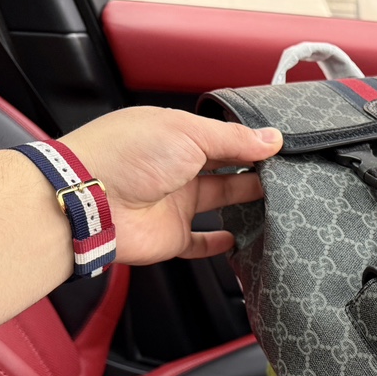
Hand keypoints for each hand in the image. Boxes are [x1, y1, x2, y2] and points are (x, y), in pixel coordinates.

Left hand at [60, 107, 282, 264]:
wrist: (89, 203)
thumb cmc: (127, 156)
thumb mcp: (188, 133)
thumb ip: (233, 139)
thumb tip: (272, 139)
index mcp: (175, 136)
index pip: (221, 137)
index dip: (251, 142)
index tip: (281, 149)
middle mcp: (176, 167)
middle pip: (224, 168)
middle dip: (254, 169)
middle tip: (287, 173)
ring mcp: (174, 202)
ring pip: (219, 201)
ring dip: (245, 200)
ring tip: (276, 199)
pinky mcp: (172, 235)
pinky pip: (200, 241)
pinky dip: (218, 242)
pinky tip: (238, 238)